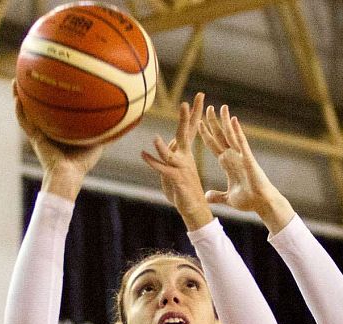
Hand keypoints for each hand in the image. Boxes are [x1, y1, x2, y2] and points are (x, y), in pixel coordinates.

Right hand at [14, 81, 104, 200]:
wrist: (68, 175)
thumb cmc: (82, 163)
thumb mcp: (97, 141)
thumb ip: (105, 129)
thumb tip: (124, 118)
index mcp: (58, 129)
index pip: (54, 109)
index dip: (51, 95)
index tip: (53, 80)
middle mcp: (47, 129)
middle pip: (37, 106)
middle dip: (33, 91)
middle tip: (31, 74)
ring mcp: (39, 133)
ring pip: (26, 111)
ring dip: (19, 96)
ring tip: (15, 81)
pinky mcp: (34, 138)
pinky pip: (24, 122)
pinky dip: (20, 111)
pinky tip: (17, 98)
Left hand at [139, 93, 212, 230]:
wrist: (194, 207)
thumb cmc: (183, 188)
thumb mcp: (175, 167)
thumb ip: (169, 154)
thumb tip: (164, 143)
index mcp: (186, 152)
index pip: (192, 128)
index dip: (195, 112)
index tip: (199, 96)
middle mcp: (186, 157)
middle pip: (186, 134)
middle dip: (186, 118)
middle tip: (186, 103)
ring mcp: (181, 168)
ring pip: (171, 154)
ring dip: (162, 148)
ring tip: (155, 139)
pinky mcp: (175, 179)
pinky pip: (162, 169)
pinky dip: (152, 162)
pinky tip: (143, 155)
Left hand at [200, 104, 294, 232]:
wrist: (262, 204)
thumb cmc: (249, 201)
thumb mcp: (228, 198)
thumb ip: (217, 196)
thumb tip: (207, 196)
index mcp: (228, 164)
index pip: (214, 145)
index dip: (207, 135)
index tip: (199, 123)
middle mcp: (233, 157)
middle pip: (221, 136)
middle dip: (214, 122)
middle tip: (208, 108)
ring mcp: (241, 156)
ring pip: (231, 135)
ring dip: (225, 121)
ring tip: (220, 107)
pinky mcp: (248, 159)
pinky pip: (241, 143)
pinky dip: (237, 131)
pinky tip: (233, 120)